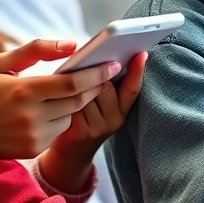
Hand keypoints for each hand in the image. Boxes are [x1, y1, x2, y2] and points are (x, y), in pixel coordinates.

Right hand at [0, 39, 121, 158]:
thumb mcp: (3, 62)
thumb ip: (37, 49)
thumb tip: (72, 44)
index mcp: (24, 90)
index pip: (72, 83)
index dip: (96, 74)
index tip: (113, 64)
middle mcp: (31, 115)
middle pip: (78, 100)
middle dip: (96, 86)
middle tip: (107, 73)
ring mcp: (33, 135)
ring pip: (71, 115)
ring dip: (77, 102)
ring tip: (76, 89)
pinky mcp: (34, 149)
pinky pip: (60, 130)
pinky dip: (62, 117)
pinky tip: (53, 109)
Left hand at [38, 53, 146, 193]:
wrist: (73, 148)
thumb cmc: (86, 115)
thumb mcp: (102, 101)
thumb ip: (105, 83)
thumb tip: (102, 57)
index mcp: (123, 107)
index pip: (133, 88)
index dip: (138, 71)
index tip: (142, 54)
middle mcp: (115, 119)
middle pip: (107, 87)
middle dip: (94, 76)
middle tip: (86, 68)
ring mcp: (100, 127)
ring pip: (88, 95)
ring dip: (78, 86)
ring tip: (70, 86)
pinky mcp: (84, 132)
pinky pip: (75, 105)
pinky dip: (67, 97)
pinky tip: (61, 98)